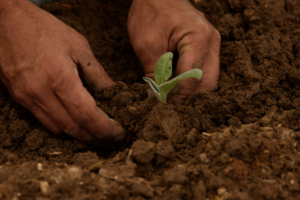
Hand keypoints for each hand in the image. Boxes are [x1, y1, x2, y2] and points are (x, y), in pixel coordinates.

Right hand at [0, 0, 124, 144]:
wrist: (6, 22)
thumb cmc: (45, 30)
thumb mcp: (79, 47)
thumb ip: (97, 74)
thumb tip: (113, 92)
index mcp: (60, 78)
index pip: (86, 115)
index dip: (105, 129)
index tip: (118, 134)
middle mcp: (41, 93)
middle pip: (73, 128)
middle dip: (94, 138)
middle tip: (110, 140)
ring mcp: (27, 98)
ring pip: (57, 129)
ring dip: (78, 135)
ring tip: (95, 133)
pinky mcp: (20, 98)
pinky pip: (43, 121)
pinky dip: (61, 126)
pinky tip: (73, 122)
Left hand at [128, 0, 220, 102]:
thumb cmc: (150, 12)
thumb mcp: (147, 45)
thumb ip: (154, 74)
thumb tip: (155, 99)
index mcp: (199, 38)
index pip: (192, 79)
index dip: (177, 96)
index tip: (162, 107)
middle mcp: (212, 42)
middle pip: (208, 83)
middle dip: (189, 97)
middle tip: (169, 105)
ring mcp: (212, 44)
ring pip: (208, 79)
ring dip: (190, 90)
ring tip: (170, 96)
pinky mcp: (206, 47)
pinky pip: (203, 71)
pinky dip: (190, 81)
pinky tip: (174, 84)